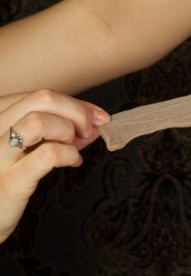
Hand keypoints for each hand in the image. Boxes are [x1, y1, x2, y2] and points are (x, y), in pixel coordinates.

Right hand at [0, 89, 109, 243]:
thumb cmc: (6, 181)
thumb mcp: (26, 148)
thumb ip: (56, 131)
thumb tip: (93, 121)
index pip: (39, 95)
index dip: (75, 103)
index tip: (97, 117)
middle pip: (42, 98)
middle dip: (76, 112)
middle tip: (88, 132)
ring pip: (38, 121)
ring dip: (67, 131)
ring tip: (73, 148)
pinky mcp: (10, 180)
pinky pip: (47, 154)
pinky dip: (69, 154)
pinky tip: (73, 162)